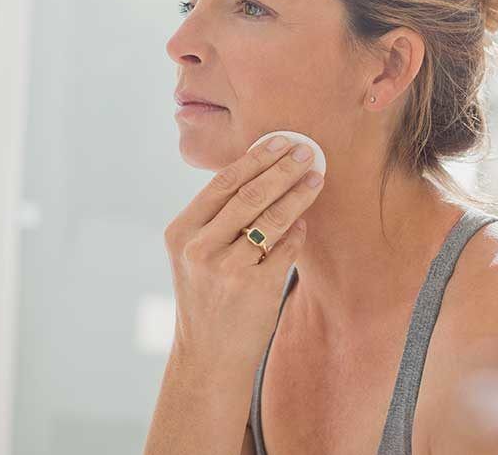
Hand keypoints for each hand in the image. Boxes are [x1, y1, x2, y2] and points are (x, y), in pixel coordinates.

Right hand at [162, 135, 324, 370]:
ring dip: (298, 194)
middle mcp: (199, 249)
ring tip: (316, 177)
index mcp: (180, 233)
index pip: (221, 184)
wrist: (208, 355)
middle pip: (248, 195)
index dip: (254, 158)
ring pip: (271, 218)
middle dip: (281, 168)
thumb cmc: (207, 298)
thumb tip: (262, 173)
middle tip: (306, 151)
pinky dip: (296, 232)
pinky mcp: (254, 288)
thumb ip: (216, 220)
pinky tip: (304, 221)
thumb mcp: (194, 256)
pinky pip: (284, 249)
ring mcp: (226, 269)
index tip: (279, 141)